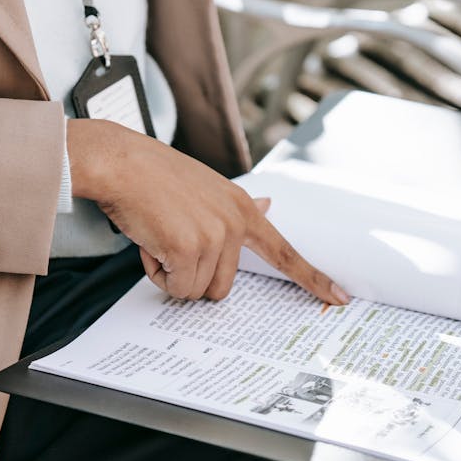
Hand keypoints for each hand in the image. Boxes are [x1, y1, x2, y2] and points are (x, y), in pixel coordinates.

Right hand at [67, 118, 349, 304]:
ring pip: (195, 291)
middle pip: (222, 288)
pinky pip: (175, 287)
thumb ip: (236, 207)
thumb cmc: (154, 176)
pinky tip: (149, 241)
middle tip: (171, 242)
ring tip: (159, 237)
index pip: (285, 252)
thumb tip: (268, 205)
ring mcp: (214, 237)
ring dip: (172, 275)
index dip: (313, 279)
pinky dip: (155, 272)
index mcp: (243, 209)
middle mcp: (235, 223)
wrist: (120, 162)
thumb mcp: (209, 187)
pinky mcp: (189, 248)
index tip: (340, 298)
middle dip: (191, 276)